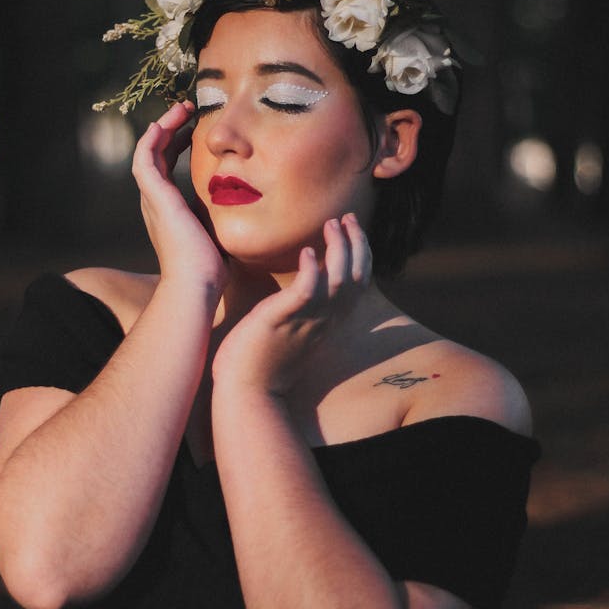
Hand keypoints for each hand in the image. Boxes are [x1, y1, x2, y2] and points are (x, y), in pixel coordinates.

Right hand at [132, 101, 227, 292]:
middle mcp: (155, 201)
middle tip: (187, 109)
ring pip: (149, 151)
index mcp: (168, 207)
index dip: (178, 144)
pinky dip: (150, 140)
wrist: (197, 283)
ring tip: (181, 108)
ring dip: (163, 127)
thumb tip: (242, 203)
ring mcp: (152, 198)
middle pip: (157, 154)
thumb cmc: (211, 266)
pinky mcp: (155, 196)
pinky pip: (144, 159)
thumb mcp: (217, 229)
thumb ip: (221, 213)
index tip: (194, 127)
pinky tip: (163, 124)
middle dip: (170, 129)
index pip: (168, 165)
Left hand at [212, 214, 371, 395]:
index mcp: (329, 320)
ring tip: (331, 224)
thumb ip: (303, 309)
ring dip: (339, 248)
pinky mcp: (284, 319)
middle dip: (357, 243)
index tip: (351, 227)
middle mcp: (326, 319)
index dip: (361, 253)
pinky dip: (312, 270)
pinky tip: (307, 252)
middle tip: (346, 217)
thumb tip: (299, 290)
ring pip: (340, 279)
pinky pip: (307, 292)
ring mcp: (308, 319)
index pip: (359, 282)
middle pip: (358, 276)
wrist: (247, 391)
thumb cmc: (262, 360)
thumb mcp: (294, 330)